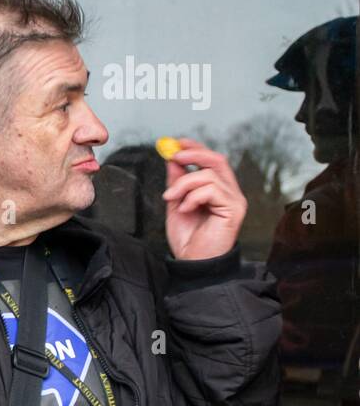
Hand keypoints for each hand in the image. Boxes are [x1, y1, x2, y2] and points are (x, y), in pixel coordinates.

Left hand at [160, 137, 246, 260]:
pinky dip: (192, 197)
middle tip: (174, 157)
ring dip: (184, 184)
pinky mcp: (234, 209)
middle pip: (217, 160)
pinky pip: (211, 190)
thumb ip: (177, 182)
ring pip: (209, 175)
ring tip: (172, 199)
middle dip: (193, 154)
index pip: (211, 160)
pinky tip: (185, 209)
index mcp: (217, 189)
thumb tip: (172, 160)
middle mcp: (229, 192)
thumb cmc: (188, 238)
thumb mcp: (176, 203)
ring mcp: (234, 200)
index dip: (196, 147)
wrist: (193, 262)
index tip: (177, 144)